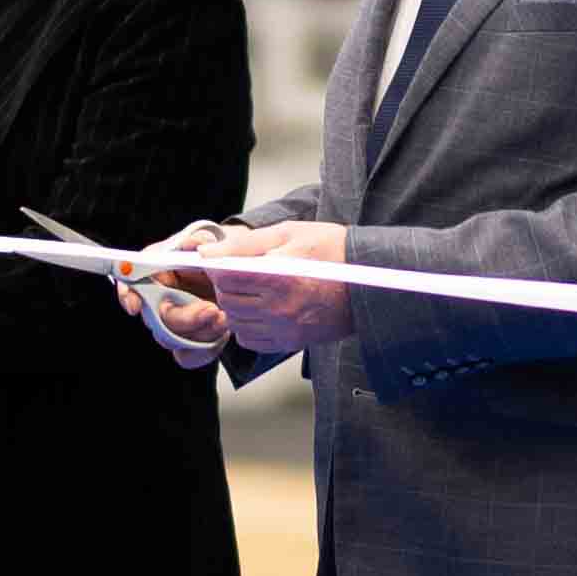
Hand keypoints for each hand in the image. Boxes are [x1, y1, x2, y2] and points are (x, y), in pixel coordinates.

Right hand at [120, 242, 235, 363]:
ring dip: (200, 333)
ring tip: (224, 318)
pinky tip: (222, 333)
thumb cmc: (216, 255)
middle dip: (184, 319)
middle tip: (211, 310)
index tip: (135, 304)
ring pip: (173, 340)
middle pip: (156, 319)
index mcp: (156, 272)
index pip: (131, 284)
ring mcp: (174, 321)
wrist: (238, 273)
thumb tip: (190, 245)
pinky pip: (188, 355)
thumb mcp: (211, 240)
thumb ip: (199, 241)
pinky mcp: (190, 338)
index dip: (128, 295)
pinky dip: (206, 349)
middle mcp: (159, 299)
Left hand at [165, 217, 351, 358]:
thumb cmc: (332, 249)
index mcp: (279, 276)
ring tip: (254, 290)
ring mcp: (286, 329)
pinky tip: (262, 309)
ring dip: (237, 305)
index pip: (225, 276)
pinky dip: (248, 325)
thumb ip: (244, 245)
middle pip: (227, 300)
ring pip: (236, 322)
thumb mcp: (289, 233)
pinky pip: (251, 340)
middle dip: (227, 285)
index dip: (219, 266)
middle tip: (243, 272)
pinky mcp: (292, 342)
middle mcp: (281, 307)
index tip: (225, 260)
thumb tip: (207, 254)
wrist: (369, 281)